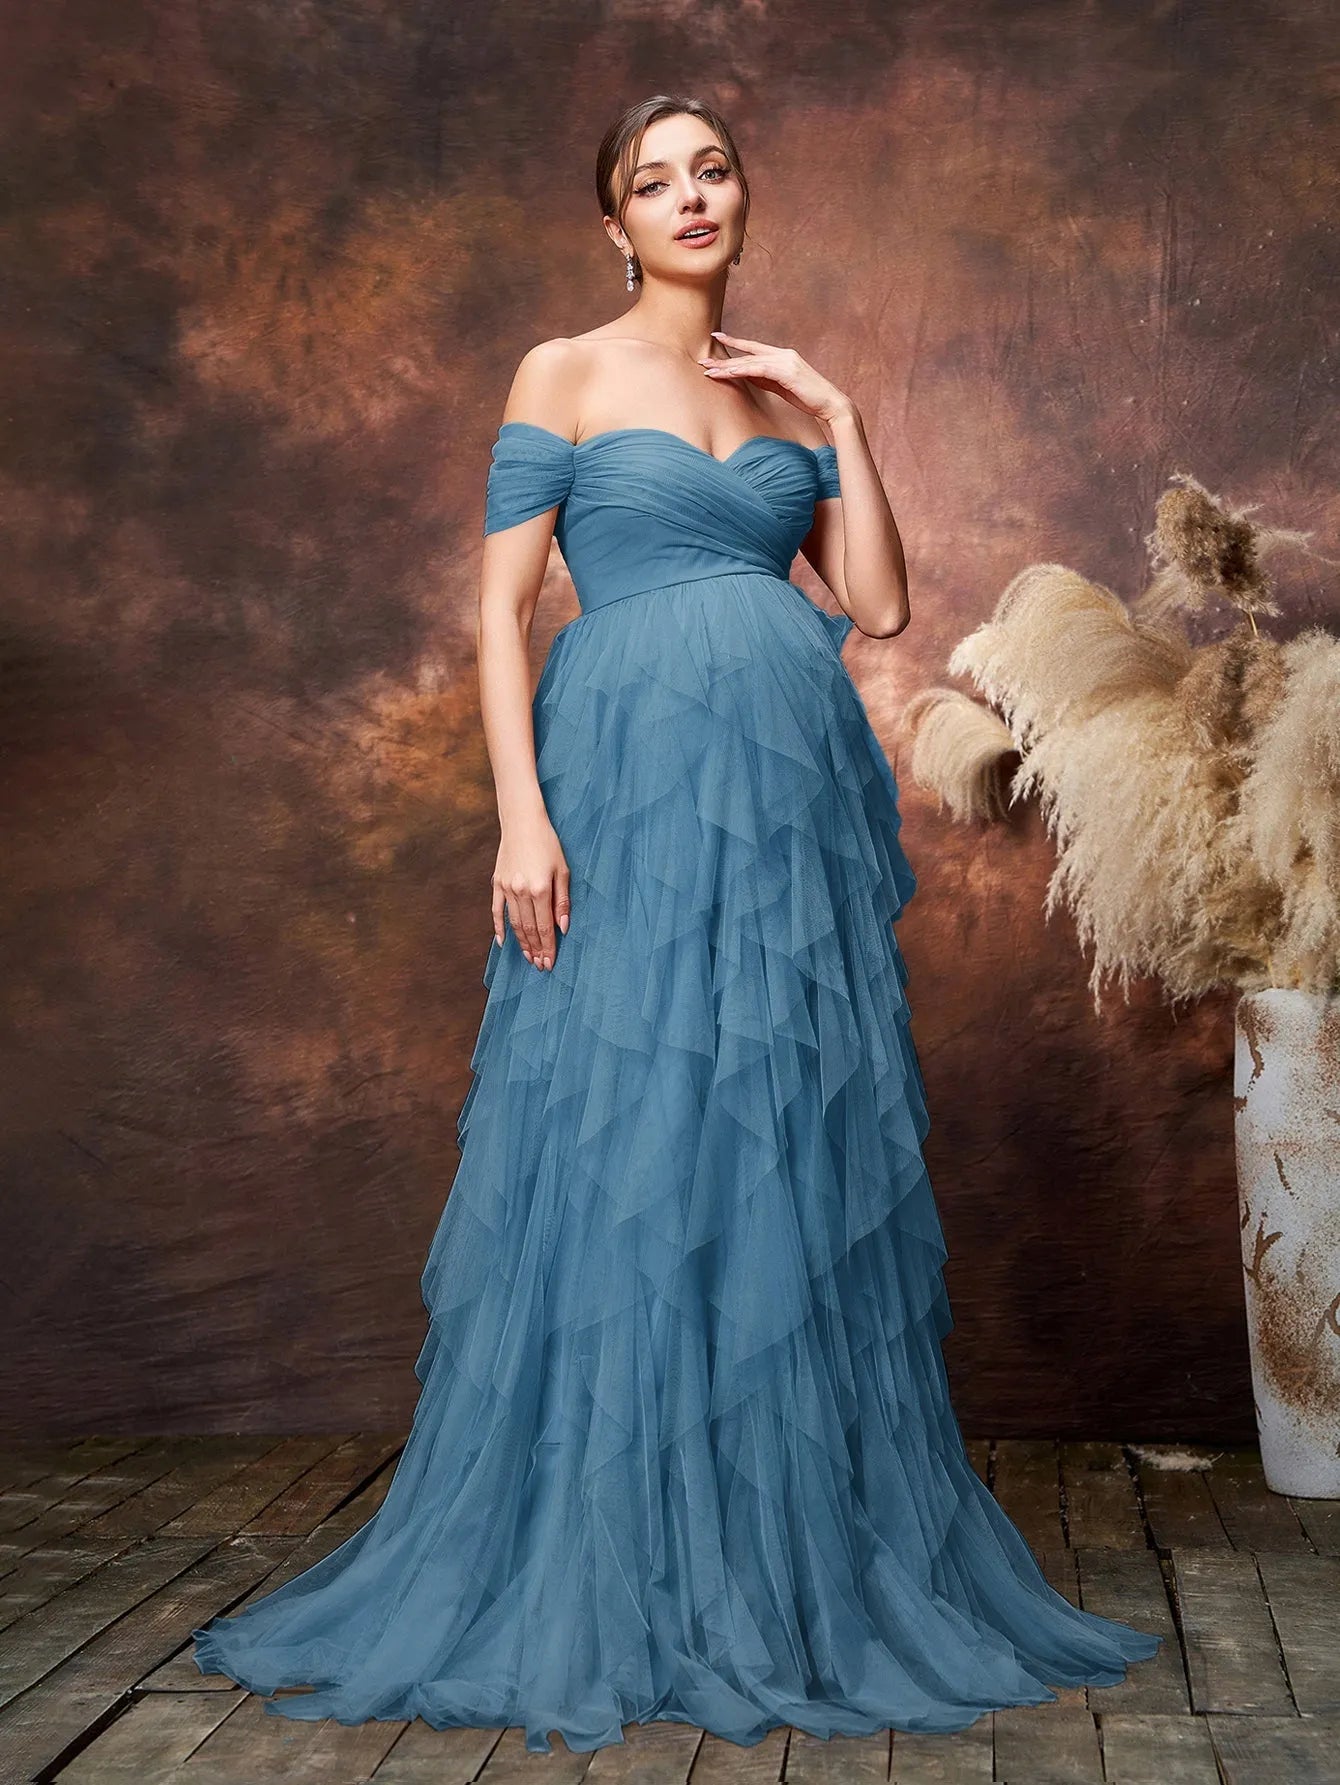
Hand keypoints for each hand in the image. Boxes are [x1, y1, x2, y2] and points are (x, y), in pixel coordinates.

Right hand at [492, 815, 569, 970]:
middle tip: (540, 966)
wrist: (522, 822)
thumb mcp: (562, 870)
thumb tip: (562, 927)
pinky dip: (499, 928)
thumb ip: (562, 901)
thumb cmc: (548, 843)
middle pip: (528, 930)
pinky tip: (503, 942)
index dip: (548, 948)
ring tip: (529, 958)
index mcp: (539, 889)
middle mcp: (520, 892)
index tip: (550, 963)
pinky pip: (497, 910)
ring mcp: (506, 888)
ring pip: (514, 923)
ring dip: (521, 943)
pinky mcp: (497, 883)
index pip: (544, 928)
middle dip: (536, 950)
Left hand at [698, 331, 849, 425]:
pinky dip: (741, 371)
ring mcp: (785, 361)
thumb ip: (766, 379)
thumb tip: (747, 377)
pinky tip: (728, 373)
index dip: (735, 342)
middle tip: (703, 360)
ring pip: (749, 362)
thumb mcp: (783, 388)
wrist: (831, 404)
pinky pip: (758, 370)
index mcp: (783, 356)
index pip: (754, 348)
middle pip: (747, 354)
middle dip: (724, 358)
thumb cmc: (809, 398)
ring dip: (727, 367)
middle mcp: (783, 354)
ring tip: (708, 370)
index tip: (718, 337)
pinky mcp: (786, 371)